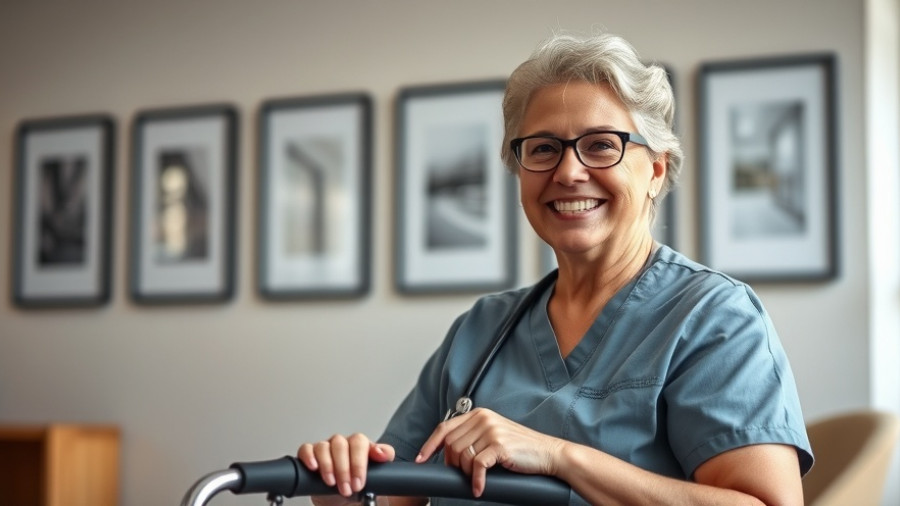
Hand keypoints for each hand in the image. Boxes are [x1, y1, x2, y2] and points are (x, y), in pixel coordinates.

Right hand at [297, 433, 395, 503]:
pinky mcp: (311, 456)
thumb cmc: (362, 488)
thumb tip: (382, 452)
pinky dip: (308, 456)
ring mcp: (326, 449)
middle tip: (347, 488)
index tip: (359, 481)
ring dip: (327, 466)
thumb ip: (385, 458)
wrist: (346, 504)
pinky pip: (306, 449)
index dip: (358, 462)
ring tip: (332, 483)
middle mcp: (343, 445)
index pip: (359, 442)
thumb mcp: (379, 475)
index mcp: (360, 446)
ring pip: (323, 447)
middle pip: (340, 444)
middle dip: (344, 469)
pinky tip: (314, 467)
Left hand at [415, 408, 564, 497]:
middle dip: (453, 464)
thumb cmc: (521, 449)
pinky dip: (476, 481)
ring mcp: (491, 430)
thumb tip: (449, 454)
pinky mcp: (499, 445)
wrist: (549, 453)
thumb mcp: (494, 436)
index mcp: (479, 414)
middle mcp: (483, 418)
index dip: (430, 445)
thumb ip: (473, 437)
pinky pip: (477, 466)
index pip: (445, 428)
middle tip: (465, 475)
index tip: (421, 459)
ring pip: (462, 456)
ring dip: (467, 473)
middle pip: (451, 445)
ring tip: (478, 479)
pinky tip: (480, 489)